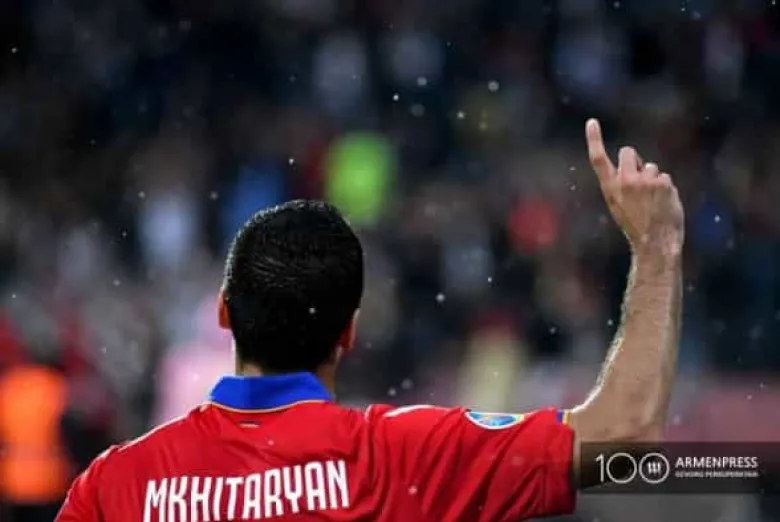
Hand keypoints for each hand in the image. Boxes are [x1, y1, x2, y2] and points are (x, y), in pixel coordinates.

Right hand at [586, 118, 683, 256]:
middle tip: (639, 180)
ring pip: (650, 166)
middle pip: (628, 152)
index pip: (598, 160)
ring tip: (652, 200)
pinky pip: (664, 177)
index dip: (594, 139)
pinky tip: (663, 204)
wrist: (654, 242)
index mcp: (610, 189)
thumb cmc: (636, 226)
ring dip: (652, 178)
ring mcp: (645, 181)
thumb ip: (622, 184)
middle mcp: (625, 182)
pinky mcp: (662, 183)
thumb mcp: (618, 206)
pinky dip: (665, 188)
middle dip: (633, 160)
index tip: (592, 122)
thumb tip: (636, 166)